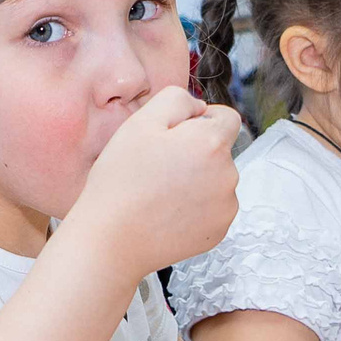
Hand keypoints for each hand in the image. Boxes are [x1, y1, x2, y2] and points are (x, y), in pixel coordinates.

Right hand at [61, 86, 242, 279]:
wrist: (111, 240)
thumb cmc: (121, 181)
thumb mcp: (140, 122)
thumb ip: (177, 99)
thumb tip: (200, 107)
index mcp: (212, 143)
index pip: (227, 118)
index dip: (200, 121)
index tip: (174, 136)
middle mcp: (228, 175)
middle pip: (220, 151)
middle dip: (196, 152)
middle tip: (157, 168)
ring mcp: (225, 207)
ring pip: (216, 180)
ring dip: (196, 180)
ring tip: (159, 193)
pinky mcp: (218, 232)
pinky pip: (212, 208)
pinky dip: (195, 208)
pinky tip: (166, 213)